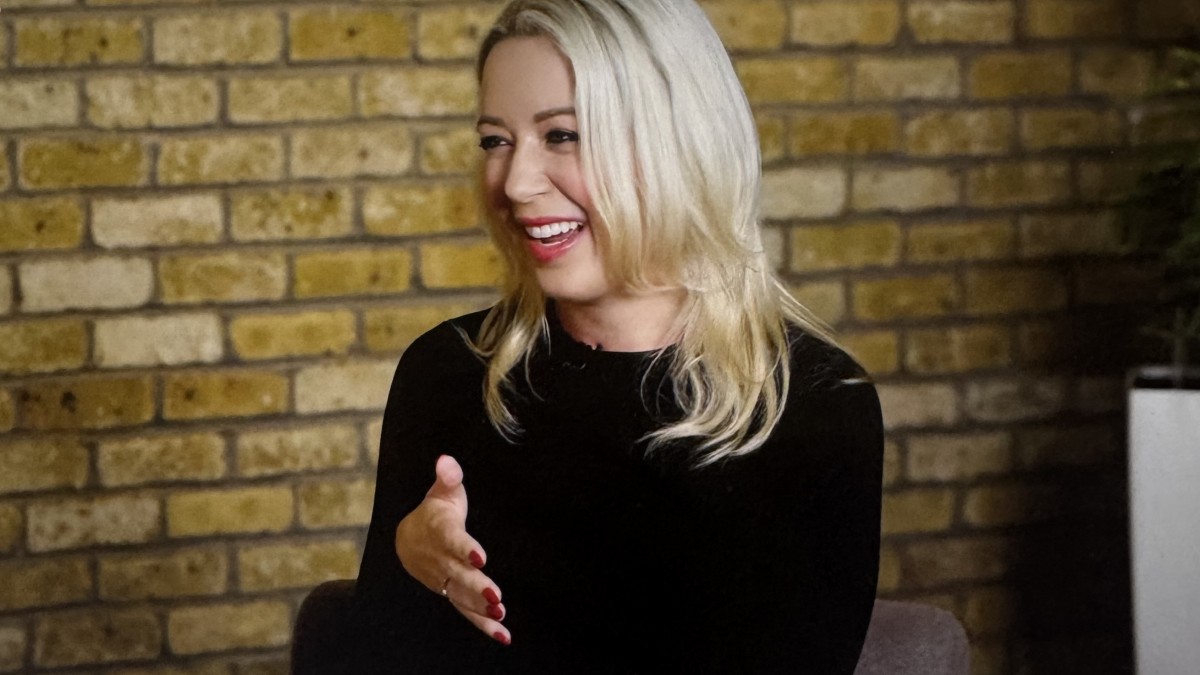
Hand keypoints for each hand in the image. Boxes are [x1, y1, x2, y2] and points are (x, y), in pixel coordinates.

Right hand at [395, 455, 510, 644]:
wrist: (407, 539)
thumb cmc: (435, 511)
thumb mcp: (442, 490)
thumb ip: (448, 477)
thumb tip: (446, 461)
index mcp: (440, 530)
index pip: (452, 539)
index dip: (465, 548)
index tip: (480, 556)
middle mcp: (440, 559)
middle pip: (458, 574)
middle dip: (476, 586)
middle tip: (495, 595)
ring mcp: (444, 579)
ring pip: (462, 596)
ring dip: (480, 608)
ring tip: (500, 614)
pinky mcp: (451, 593)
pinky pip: (466, 611)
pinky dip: (483, 625)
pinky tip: (503, 635)